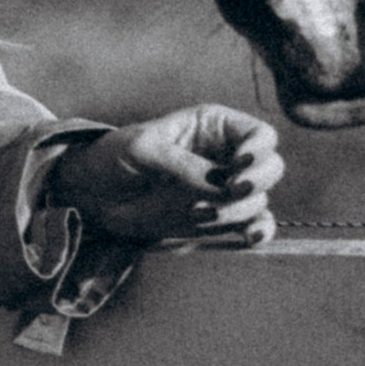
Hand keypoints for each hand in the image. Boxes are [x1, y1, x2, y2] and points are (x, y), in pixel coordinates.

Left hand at [48, 106, 281, 249]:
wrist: (94, 194)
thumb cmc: (115, 157)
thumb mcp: (142, 149)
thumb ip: (181, 165)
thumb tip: (219, 185)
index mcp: (213, 127)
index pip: (259, 135)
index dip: (258, 150)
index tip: (238, 165)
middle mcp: (226, 156)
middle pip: (270, 167)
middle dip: (256, 181)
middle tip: (229, 190)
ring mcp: (223, 190)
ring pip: (258, 200)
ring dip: (238, 210)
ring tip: (199, 213)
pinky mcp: (217, 219)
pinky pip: (252, 226)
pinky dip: (257, 232)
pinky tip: (247, 237)